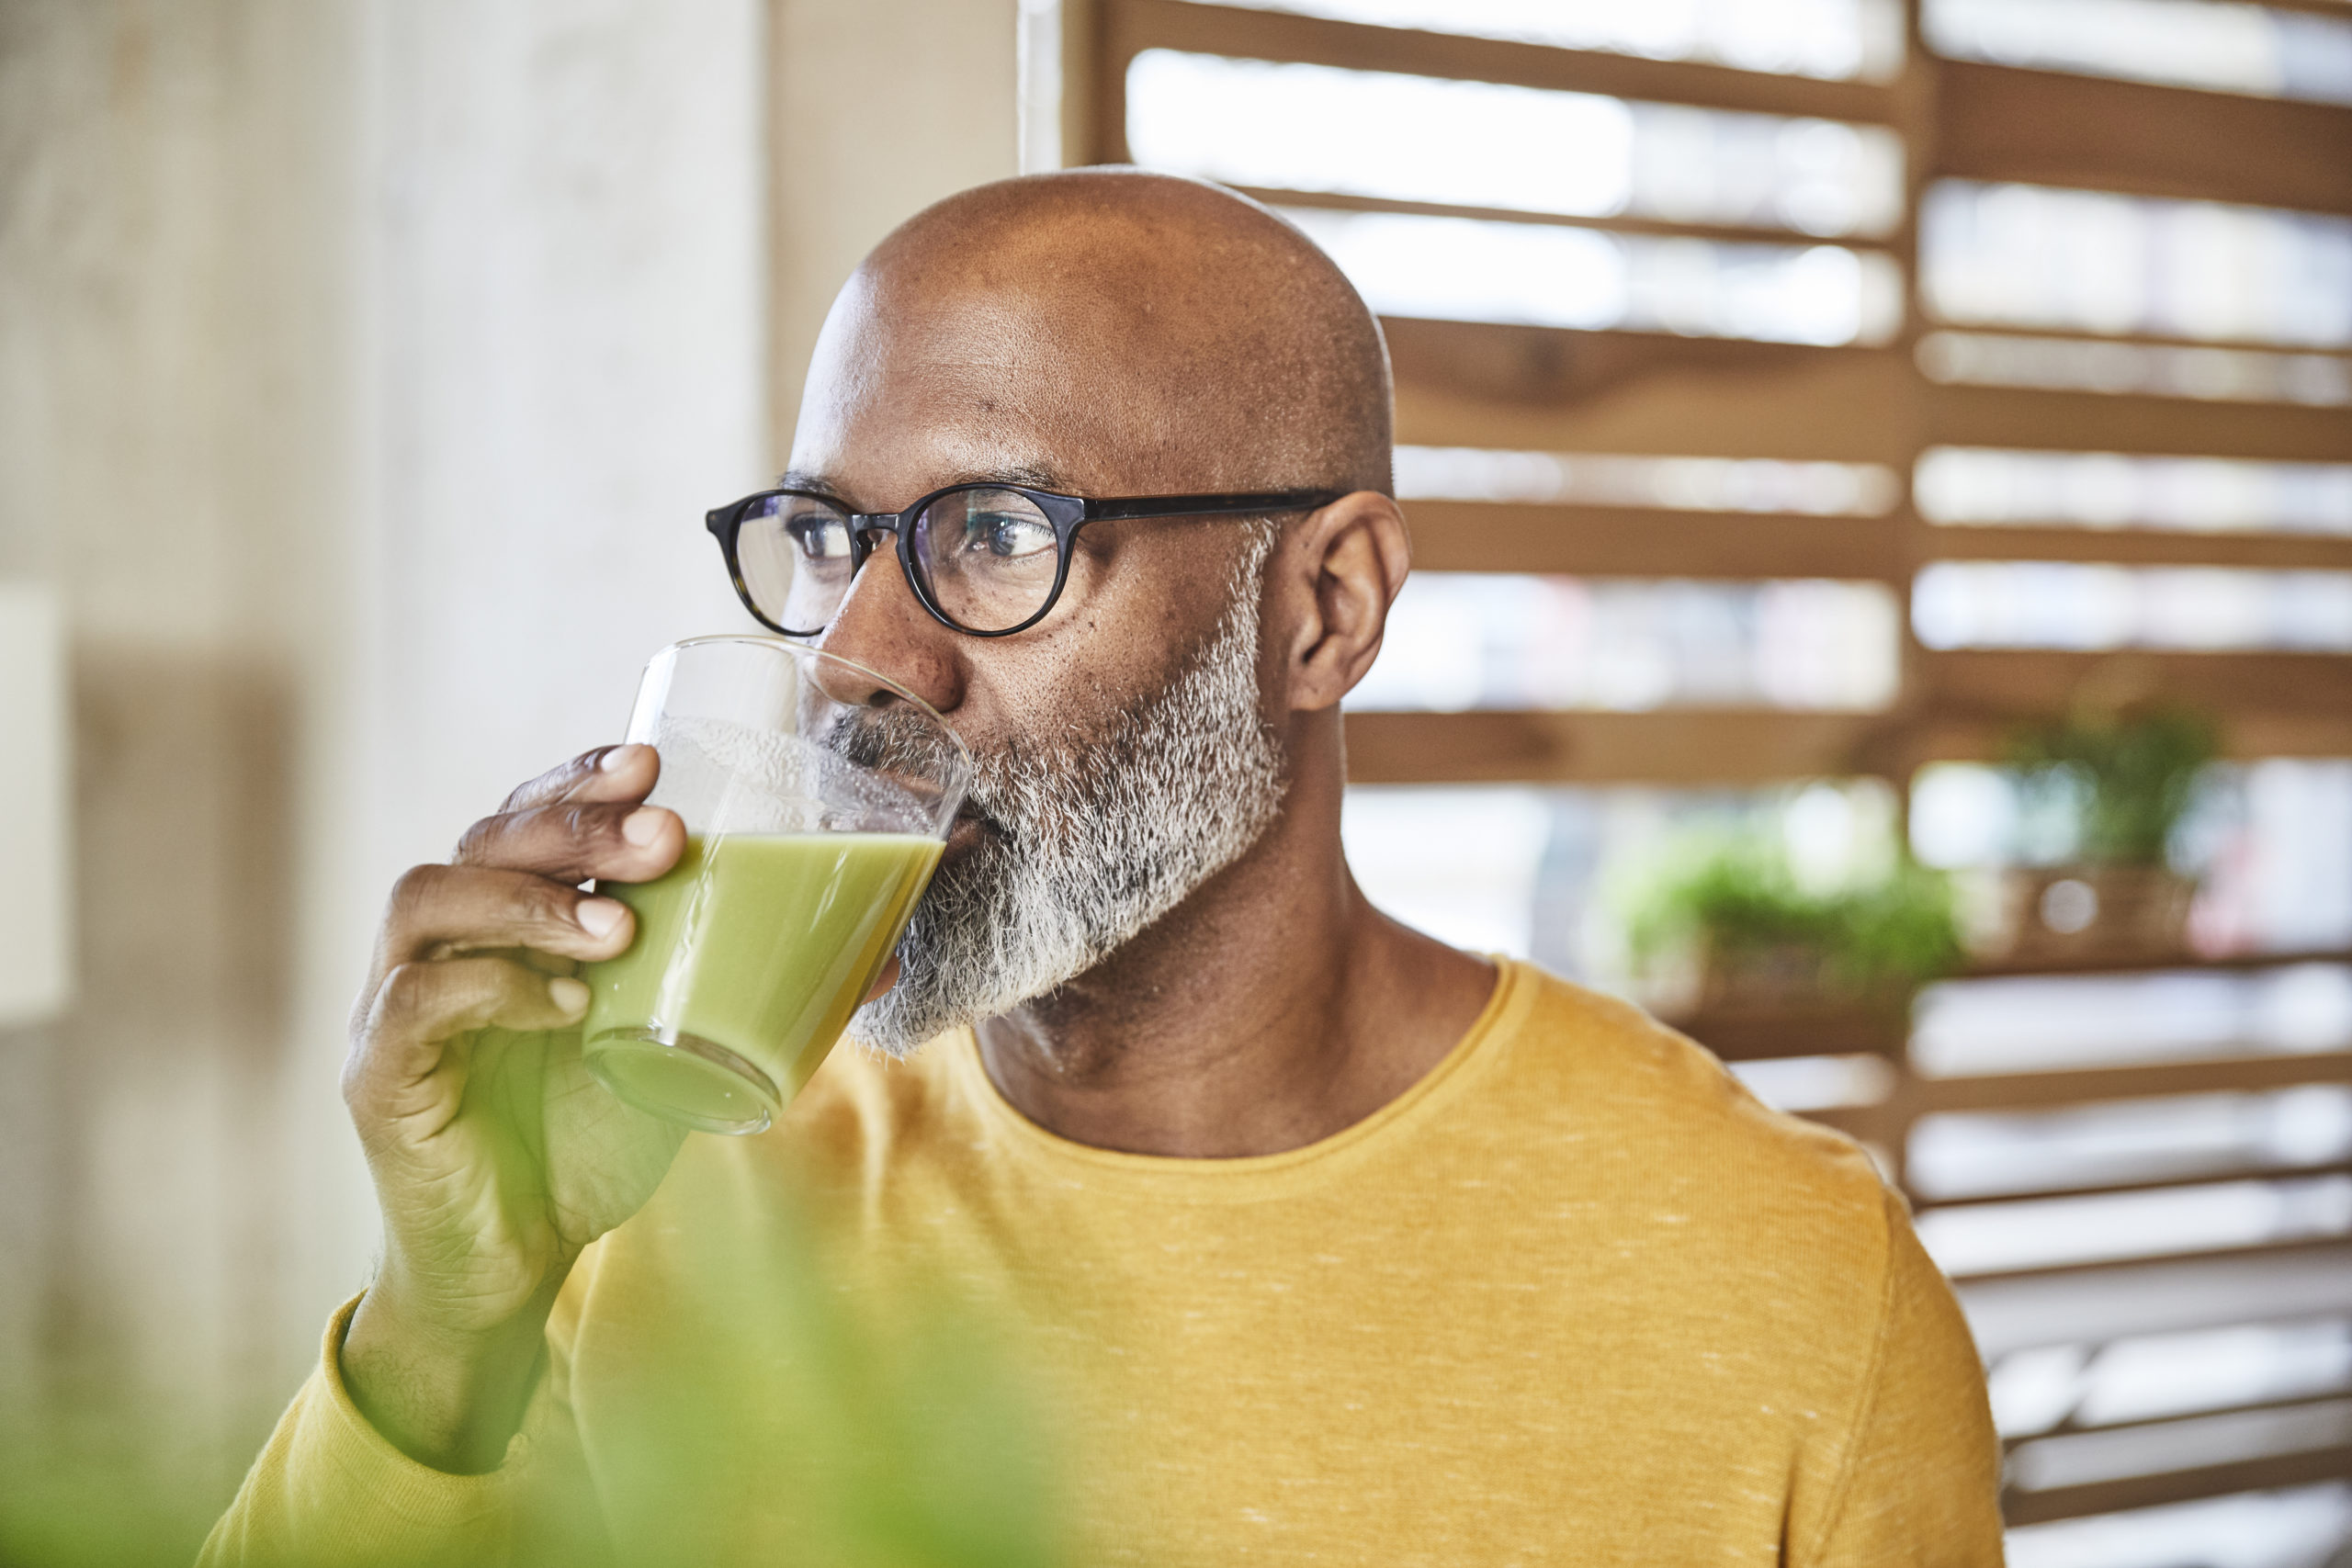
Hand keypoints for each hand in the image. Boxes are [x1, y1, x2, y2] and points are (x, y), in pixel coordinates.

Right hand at [338, 743, 688, 1468]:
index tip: (652, 761)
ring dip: (530, 899)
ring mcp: (396, 1005)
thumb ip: (755, 997)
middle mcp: (443, 944)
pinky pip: (413, 1006)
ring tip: (618, 928)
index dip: (579, 780)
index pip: (528, 816)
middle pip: (484, 839)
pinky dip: (488, 990)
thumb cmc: (590, 1140)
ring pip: (429, 899)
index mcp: (509, 920)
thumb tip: (882, 959)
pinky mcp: (378, 1078)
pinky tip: (562, 1004)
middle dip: (575, 825)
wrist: (517, 1261)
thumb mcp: (683, 1053)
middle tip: (662, 835)